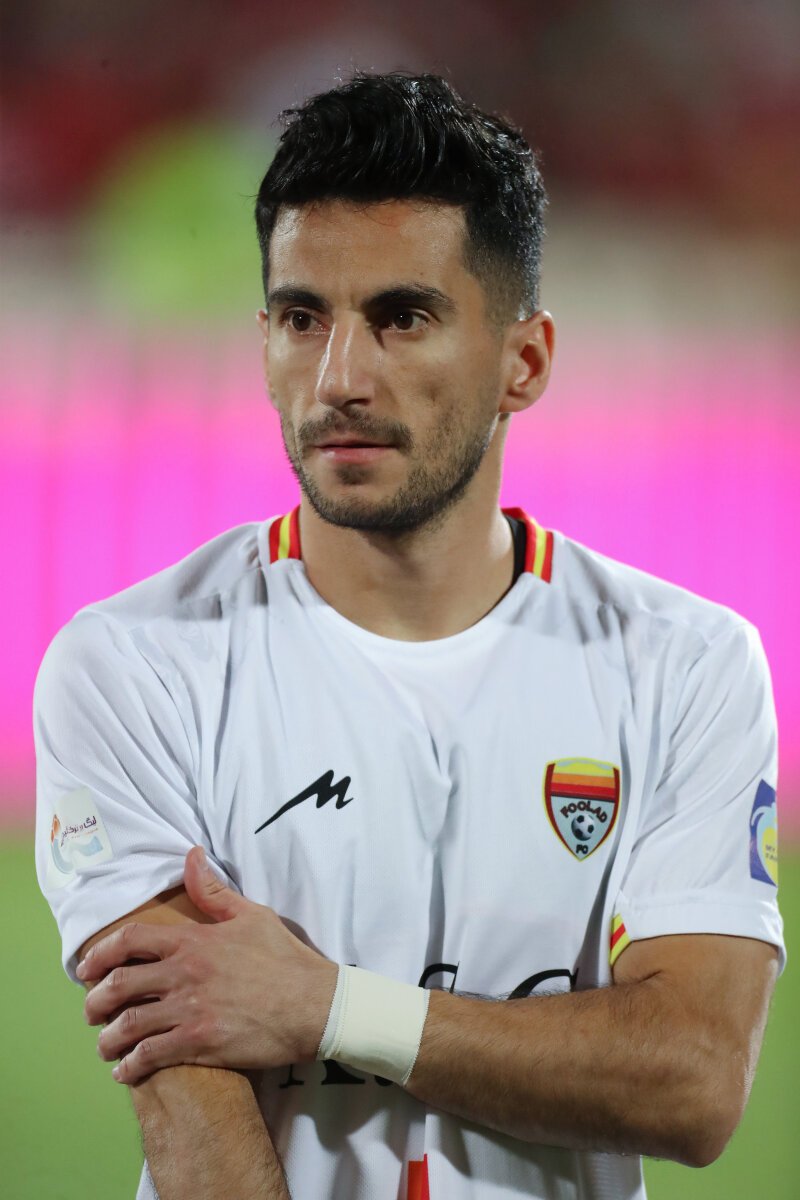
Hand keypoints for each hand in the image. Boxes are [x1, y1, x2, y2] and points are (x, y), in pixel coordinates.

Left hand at [78, 846, 338, 1084]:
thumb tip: (191, 855)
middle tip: (91, 1012)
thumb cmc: (285, 958)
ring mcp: (190, 1010)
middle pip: (119, 985)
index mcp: (193, 940)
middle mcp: (184, 973)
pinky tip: (126, 1071)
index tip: (86, 969)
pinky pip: (150, 1056)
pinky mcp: (200, 1044)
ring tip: (105, 1047)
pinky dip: (131, 1066)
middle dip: (95, 1001)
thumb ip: (213, 891)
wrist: (315, 1004)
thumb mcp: (251, 914)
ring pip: (128, 1025)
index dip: (100, 954)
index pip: (130, 940)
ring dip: (108, 1039)